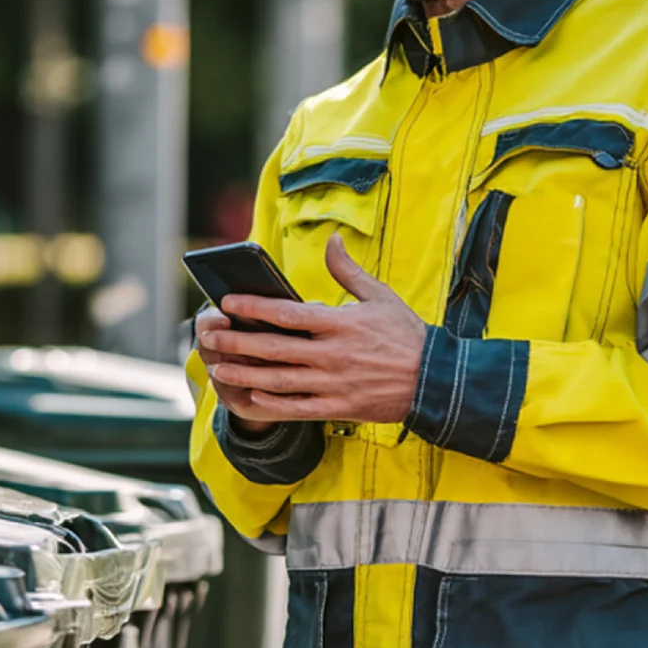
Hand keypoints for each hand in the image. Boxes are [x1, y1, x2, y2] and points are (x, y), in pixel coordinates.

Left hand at [198, 235, 427, 425]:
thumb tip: (333, 240)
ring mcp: (334, 384)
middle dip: (237, 342)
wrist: (436, 381)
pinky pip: (297, 408)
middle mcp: (332, 355)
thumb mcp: (380, 296)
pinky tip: (250, 397)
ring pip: (279, 380)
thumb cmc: (406, 335)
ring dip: (245, 375)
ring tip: (218, 369)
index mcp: (340, 324)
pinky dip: (272, 404)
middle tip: (210, 337)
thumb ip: (348, 271)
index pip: (286, 313)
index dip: (252, 307)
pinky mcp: (339, 407)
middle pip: (274, 348)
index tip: (227, 302)